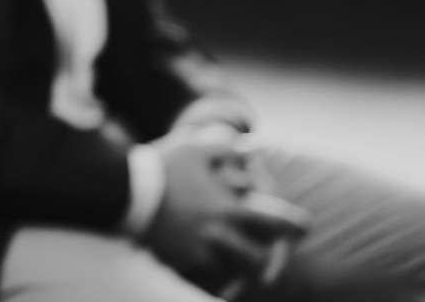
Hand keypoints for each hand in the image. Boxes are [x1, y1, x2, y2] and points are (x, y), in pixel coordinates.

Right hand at [145, 131, 306, 292]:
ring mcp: (198, 252)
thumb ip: (228, 148)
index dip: (297, 226)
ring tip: (238, 273)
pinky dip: (209, 280)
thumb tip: (251, 147)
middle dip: (268, 263)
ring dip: (239, 274)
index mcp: (230, 210)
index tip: (303, 227)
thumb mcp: (196, 148)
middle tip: (269, 261)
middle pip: (257, 261)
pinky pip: (200, 280)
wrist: (124, 191)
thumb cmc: (164, 167)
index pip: (278, 224)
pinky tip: (209, 277)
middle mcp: (219, 236)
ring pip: (231, 276)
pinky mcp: (177, 261)